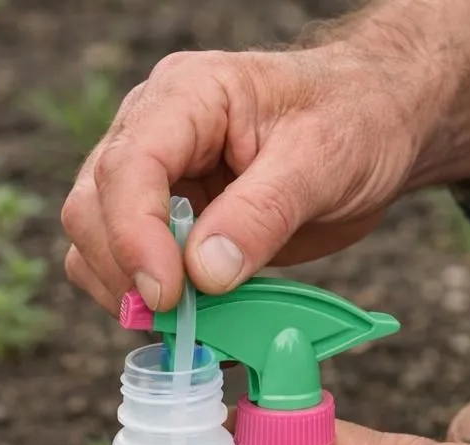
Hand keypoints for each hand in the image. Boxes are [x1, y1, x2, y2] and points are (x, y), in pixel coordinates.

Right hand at [60, 0, 469, 313]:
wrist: (377, 124)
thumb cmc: (356, 120)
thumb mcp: (324, 160)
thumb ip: (263, 214)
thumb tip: (204, 275)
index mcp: (188, 95)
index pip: (130, 165)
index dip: (135, 236)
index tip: (167, 295)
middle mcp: (153, 129)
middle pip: (92, 205)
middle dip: (124, 270)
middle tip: (177, 320)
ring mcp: (153, 176)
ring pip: (94, 239)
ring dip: (127, 290)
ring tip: (188, 325)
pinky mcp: (164, 218)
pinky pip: (125, 264)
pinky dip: (145, 301)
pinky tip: (192, 320)